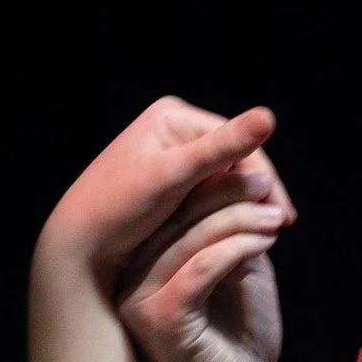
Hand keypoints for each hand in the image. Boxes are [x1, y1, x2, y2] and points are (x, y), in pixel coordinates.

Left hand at [39, 97, 288, 287]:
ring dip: (246, 203)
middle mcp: (173, 130)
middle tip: (281, 225)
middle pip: (233, 158)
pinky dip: (228, 211)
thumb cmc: (117, 209)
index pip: (237, 141)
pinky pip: (210, 193)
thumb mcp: (172, 177)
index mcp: (173, 116)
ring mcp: (171, 157)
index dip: (264, 176)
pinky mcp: (169, 183)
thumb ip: (220, 149)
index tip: (283, 213)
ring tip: (267, 232)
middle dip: (258, 191)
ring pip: (225, 178)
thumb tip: (268, 117)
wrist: (78, 245)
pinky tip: (241, 232)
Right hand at [116, 152, 288, 361]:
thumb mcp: (241, 273)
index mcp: (144, 263)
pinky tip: (265, 242)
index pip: (172, 207)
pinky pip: (199, 268)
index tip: (255, 171)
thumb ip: (233, 233)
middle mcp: (131, 278)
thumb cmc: (241, 341)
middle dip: (226, 192)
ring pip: (188, 237)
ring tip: (275, 216)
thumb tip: (243, 180)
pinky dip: (236, 248)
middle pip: (176, 215)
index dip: (213, 183)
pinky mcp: (159, 320)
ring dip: (238, 219)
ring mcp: (139, 299)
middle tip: (266, 183)